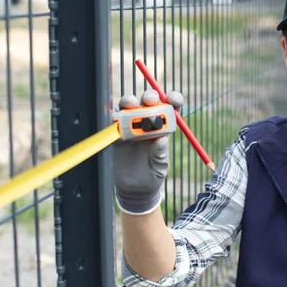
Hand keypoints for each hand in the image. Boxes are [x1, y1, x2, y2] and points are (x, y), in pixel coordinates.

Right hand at [112, 89, 183, 214]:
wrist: (135, 190)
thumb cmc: (152, 176)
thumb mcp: (160, 167)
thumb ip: (160, 154)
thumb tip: (161, 140)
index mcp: (163, 129)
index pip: (170, 108)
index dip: (173, 99)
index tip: (173, 100)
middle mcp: (148, 124)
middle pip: (149, 102)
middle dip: (150, 97)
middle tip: (149, 101)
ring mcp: (131, 127)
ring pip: (129, 106)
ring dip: (130, 101)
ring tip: (131, 105)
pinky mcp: (117, 134)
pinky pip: (114, 120)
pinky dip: (114, 116)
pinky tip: (116, 118)